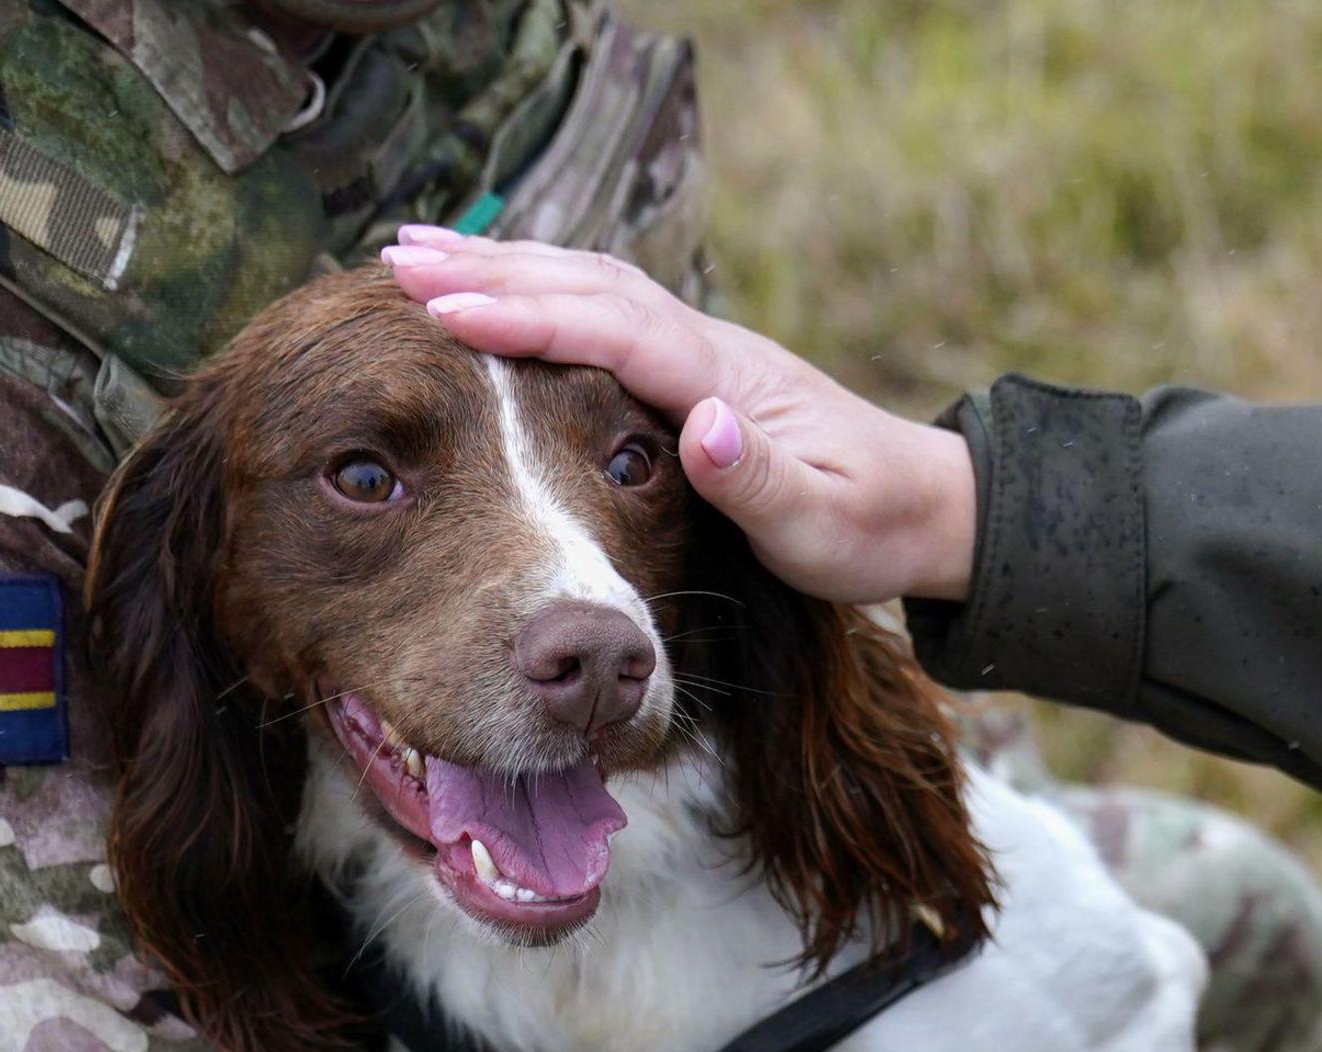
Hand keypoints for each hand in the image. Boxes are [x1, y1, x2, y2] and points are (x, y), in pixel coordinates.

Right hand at [380, 231, 980, 604]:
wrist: (924, 506)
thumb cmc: (869, 528)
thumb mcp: (822, 524)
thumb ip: (759, 479)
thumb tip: (703, 425)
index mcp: (726, 381)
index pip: (613, 331)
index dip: (530, 317)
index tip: (447, 310)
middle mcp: (708, 348)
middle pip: (589, 285)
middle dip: (493, 270)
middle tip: (397, 260)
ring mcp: (699, 351)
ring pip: (590, 285)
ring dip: (505, 266)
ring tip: (415, 253)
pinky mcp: (691, 367)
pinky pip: (600, 311)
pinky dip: (539, 290)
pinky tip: (491, 291)